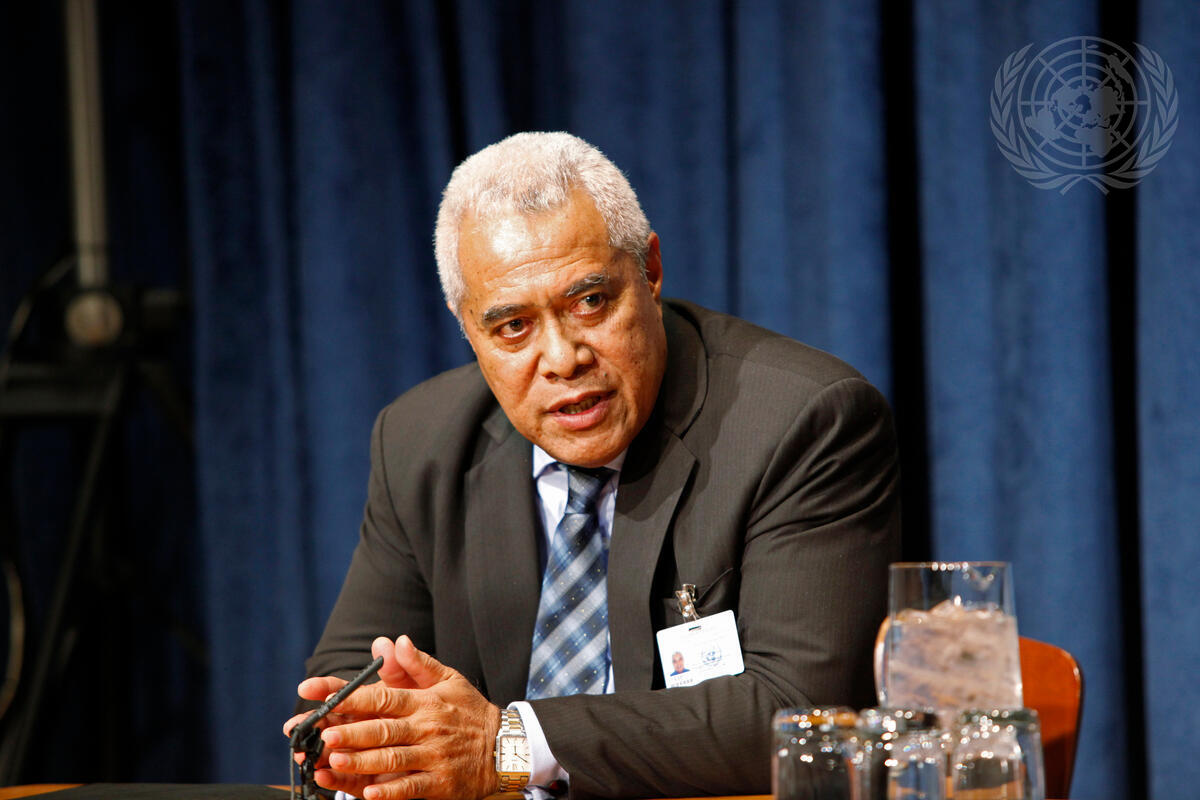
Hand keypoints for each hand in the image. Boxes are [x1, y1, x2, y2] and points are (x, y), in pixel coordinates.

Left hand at [291, 635, 502, 799]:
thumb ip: (418, 664)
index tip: (322, 694)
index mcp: (425, 701)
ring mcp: (433, 756)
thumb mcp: (450, 680)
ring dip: (363, 761)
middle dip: (352, 732)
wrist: (506, 747)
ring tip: (334, 762)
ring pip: (393, 758)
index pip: (383, 695)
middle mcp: (427, 727)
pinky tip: (370, 792)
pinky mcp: (439, 782)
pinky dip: (390, 791)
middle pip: (384, 729)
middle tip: (324, 734)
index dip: (351, 695)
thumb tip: (395, 641)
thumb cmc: (472, 712)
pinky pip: (411, 787)